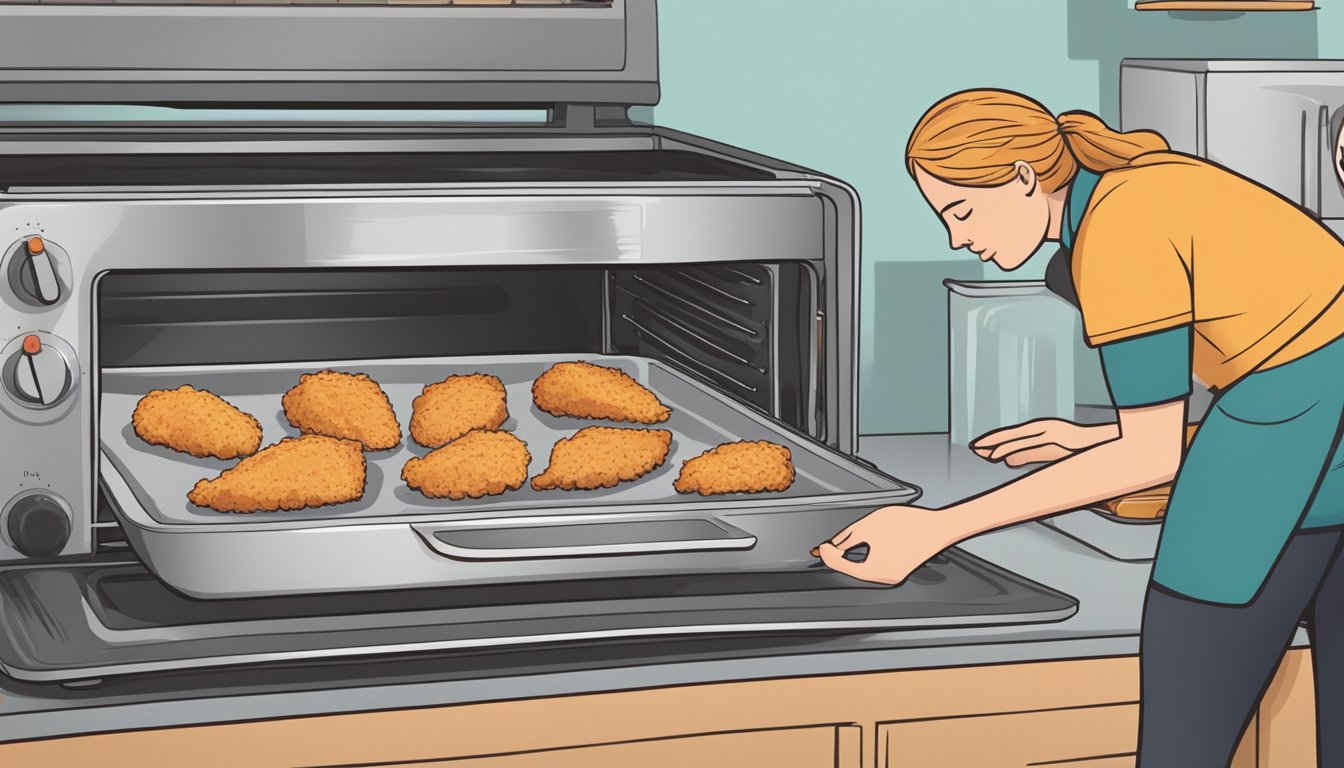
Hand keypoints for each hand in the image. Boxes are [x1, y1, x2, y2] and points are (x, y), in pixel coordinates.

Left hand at [809, 505, 963, 585]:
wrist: (938, 527)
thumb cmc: (909, 526)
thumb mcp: (868, 526)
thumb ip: (846, 537)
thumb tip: (833, 545)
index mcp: (872, 571)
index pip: (839, 565)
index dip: (827, 553)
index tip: (822, 545)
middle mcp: (882, 579)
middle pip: (851, 569)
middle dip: (839, 556)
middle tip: (829, 545)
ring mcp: (892, 576)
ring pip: (863, 567)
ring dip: (852, 556)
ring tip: (845, 544)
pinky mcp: (899, 569)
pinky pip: (876, 565)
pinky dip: (866, 556)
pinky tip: (864, 545)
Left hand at [971, 419, 1115, 467]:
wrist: (1110, 443)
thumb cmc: (1082, 448)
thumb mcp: (1051, 452)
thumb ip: (1030, 454)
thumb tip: (1008, 461)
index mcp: (1042, 430)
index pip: (1013, 436)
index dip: (995, 441)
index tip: (978, 446)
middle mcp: (1045, 428)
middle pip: (1013, 435)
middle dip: (992, 442)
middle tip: (974, 448)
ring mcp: (1053, 432)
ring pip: (1021, 439)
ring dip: (1001, 446)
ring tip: (984, 453)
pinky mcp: (1061, 438)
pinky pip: (1035, 445)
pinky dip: (1018, 450)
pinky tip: (1005, 457)